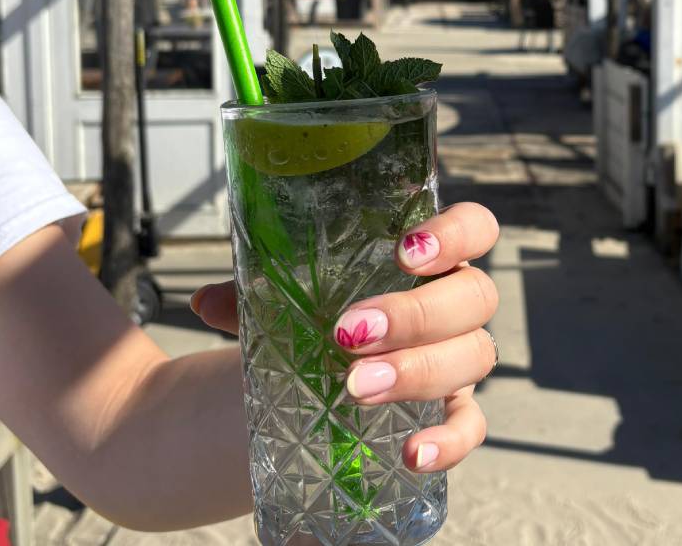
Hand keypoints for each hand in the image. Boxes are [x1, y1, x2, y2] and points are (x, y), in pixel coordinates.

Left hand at [191, 202, 499, 473]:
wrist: (321, 377)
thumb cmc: (319, 319)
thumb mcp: (290, 299)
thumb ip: (256, 295)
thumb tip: (205, 302)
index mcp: (429, 259)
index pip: (475, 228)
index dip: (456, 234)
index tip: (405, 251)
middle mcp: (455, 304)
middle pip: (474, 298)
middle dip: (415, 315)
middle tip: (349, 334)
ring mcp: (461, 358)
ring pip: (476, 356)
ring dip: (419, 371)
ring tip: (356, 387)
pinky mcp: (455, 411)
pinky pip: (471, 427)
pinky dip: (449, 441)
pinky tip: (413, 453)